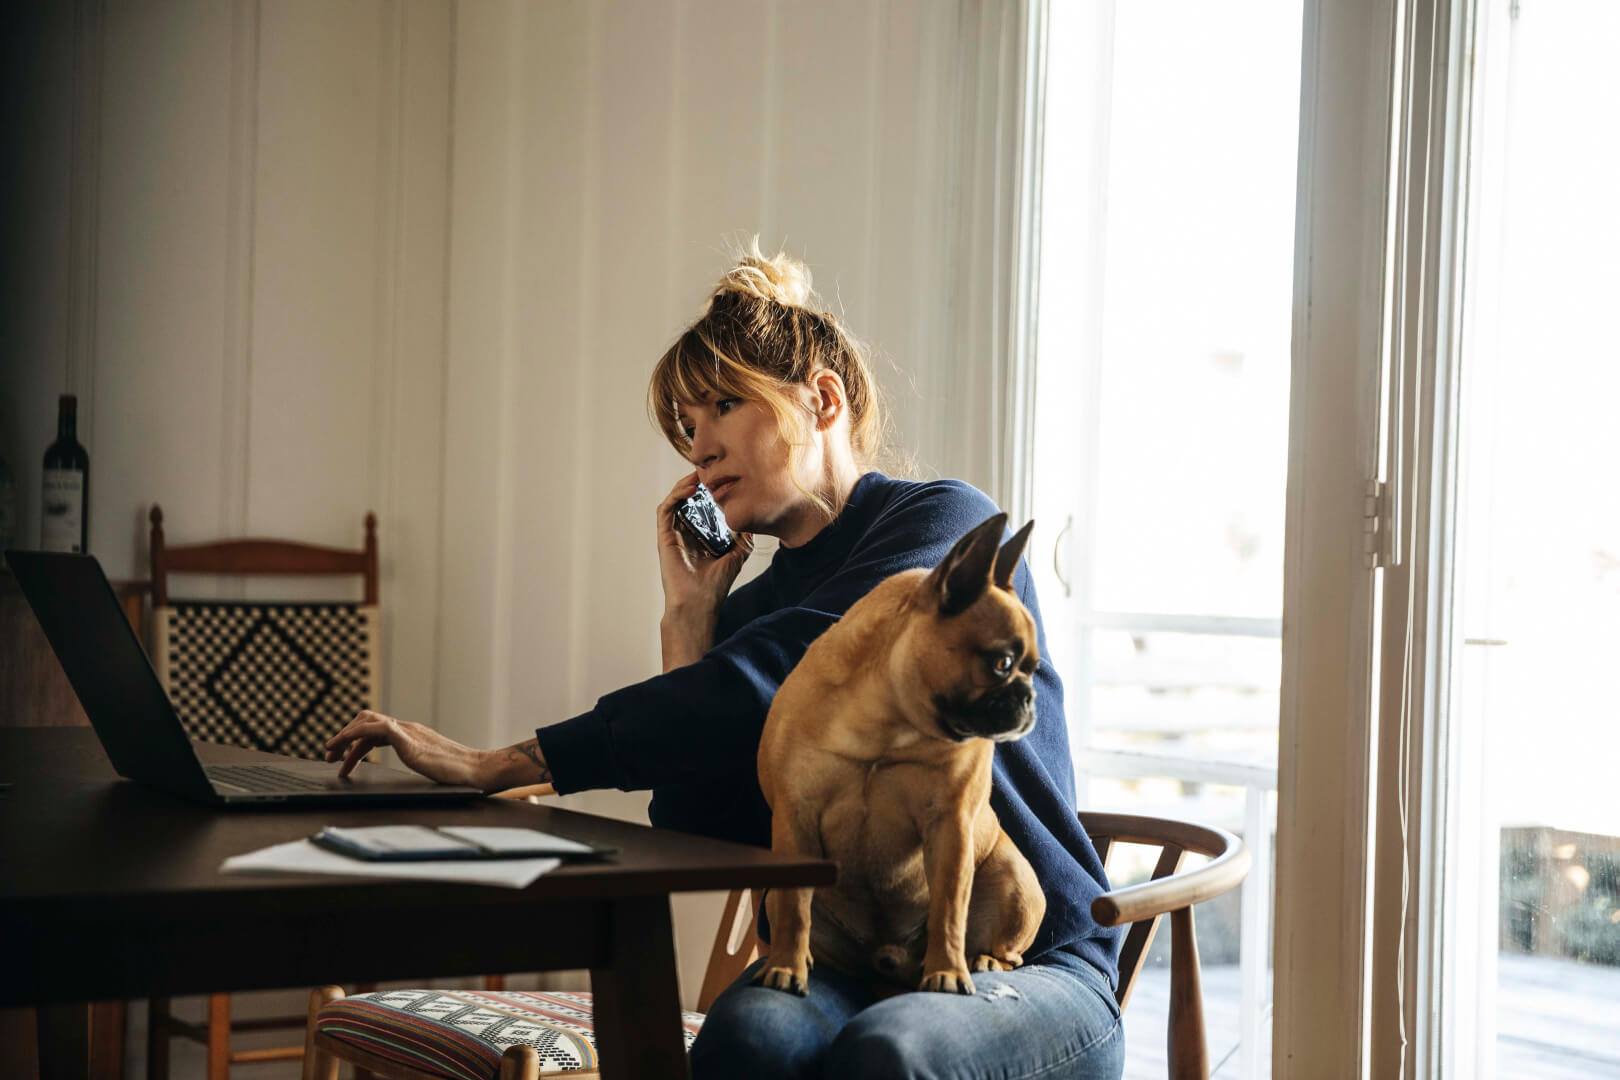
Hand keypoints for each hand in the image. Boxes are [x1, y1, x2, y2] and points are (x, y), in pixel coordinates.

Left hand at [324, 710, 484, 786]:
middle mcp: (408, 729)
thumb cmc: (458, 773)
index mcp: (411, 734)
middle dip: (344, 736)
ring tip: (330, 752)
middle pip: (366, 720)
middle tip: (329, 756)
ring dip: (344, 735)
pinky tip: (345, 748)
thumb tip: (409, 768)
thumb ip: (416, 760)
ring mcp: (409, 732)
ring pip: (367, 721)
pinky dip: (356, 735)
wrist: (477, 771)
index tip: (340, 759)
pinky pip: (377, 728)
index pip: (375, 730)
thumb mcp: (429, 764)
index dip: (353, 742)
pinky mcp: (409, 740)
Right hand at [656, 471, 753, 617]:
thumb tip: (753, 523)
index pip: (700, 507)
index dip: (708, 492)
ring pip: (674, 501)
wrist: (699, 606)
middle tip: (709, 471)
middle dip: (696, 484)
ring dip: (684, 486)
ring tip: (698, 475)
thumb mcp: (736, 557)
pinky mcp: (664, 538)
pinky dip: (675, 496)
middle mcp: (683, 534)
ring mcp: (673, 535)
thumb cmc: (714, 587)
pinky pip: (665, 510)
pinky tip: (690, 489)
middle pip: (686, 501)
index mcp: (698, 537)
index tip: (722, 479)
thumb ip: (743, 540)